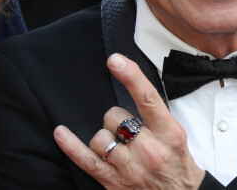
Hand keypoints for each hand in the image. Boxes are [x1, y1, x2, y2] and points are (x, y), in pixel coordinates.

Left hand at [54, 54, 204, 189]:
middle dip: (117, 118)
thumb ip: (152, 110)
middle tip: (129, 129)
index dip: (130, 77)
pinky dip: (71, 147)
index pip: (147, 99)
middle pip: (116, 117)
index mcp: (168, 132)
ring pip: (100, 136)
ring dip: (105, 135)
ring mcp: (131, 169)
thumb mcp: (174, 132)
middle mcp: (150, 150)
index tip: (115, 60)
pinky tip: (60, 133)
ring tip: (118, 143)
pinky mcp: (115, 183)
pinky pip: (87, 162)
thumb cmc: (176, 161)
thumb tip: (129, 78)